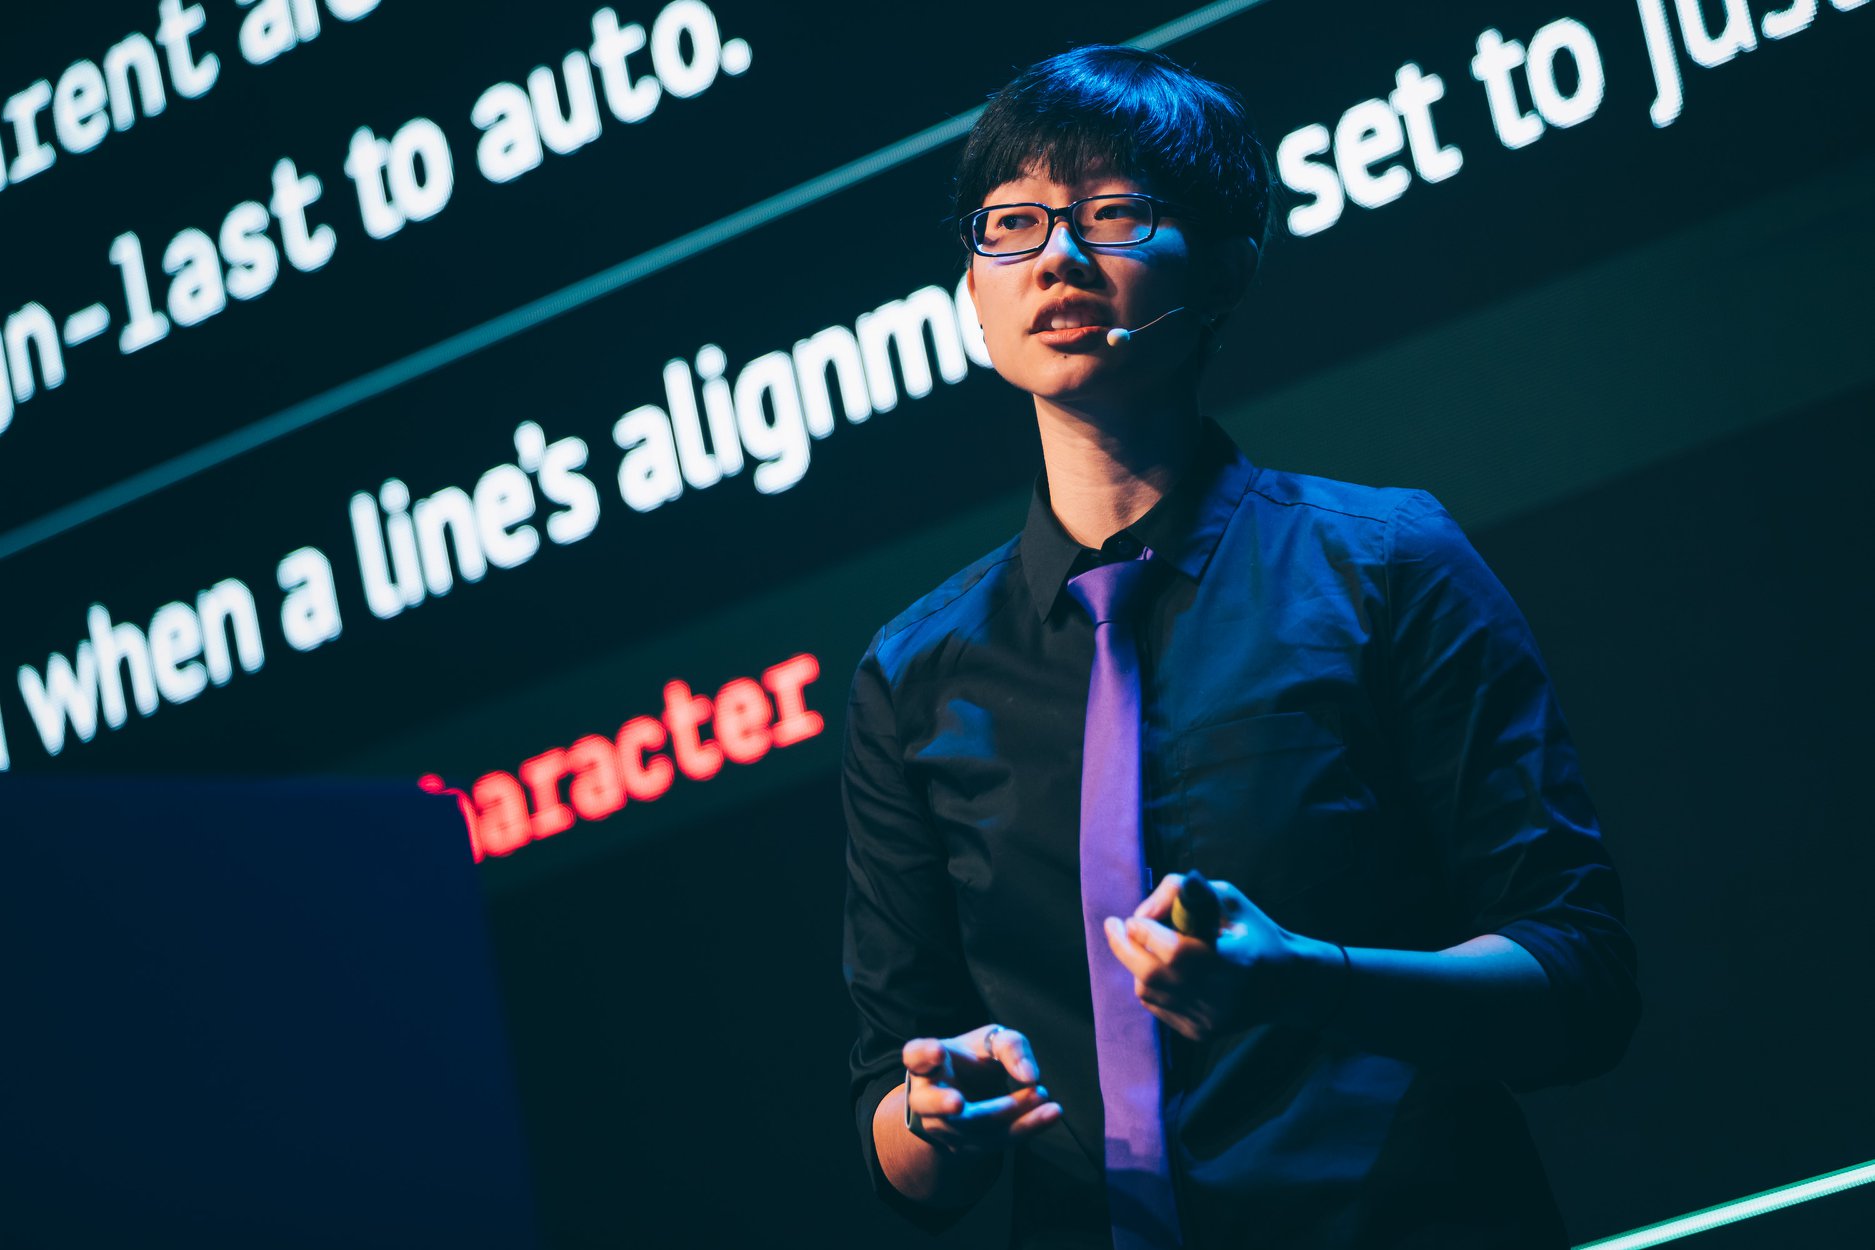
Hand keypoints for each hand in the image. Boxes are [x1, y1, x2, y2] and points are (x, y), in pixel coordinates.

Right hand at [900, 1023, 1060, 1152]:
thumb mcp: (993, 1041)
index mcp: (926, 1063)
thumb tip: (1030, 1076)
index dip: (924, 1054)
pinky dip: (1027, 1127)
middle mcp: (927, 1098)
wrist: (972, 1094)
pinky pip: (997, 1140)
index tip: (939, 1051)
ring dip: (1010, 1112)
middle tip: (958, 1103)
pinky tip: (1051, 1113)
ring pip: (972, 1126)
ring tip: (1042, 1096)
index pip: (916, 1055)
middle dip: (942, 1104)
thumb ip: (1011, 1047)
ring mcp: (944, 1127)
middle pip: (928, 1104)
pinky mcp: (968, 1147)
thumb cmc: (977, 1060)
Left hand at [1101, 872, 1310, 1041]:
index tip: (1134, 918)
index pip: (1173, 950)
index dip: (1145, 931)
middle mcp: (1219, 996)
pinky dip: (1149, 985)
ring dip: (1136, 965)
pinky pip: (1157, 1007)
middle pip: (1151, 974)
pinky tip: (1157, 969)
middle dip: (1123, 947)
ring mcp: (1208, 1019)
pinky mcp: (1200, 1033)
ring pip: (1148, 992)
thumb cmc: (1254, 931)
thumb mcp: (1226, 897)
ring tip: (1141, 947)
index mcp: (1232, 960)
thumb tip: (1140, 914)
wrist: (1286, 983)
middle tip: (1114, 926)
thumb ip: (1180, 892)